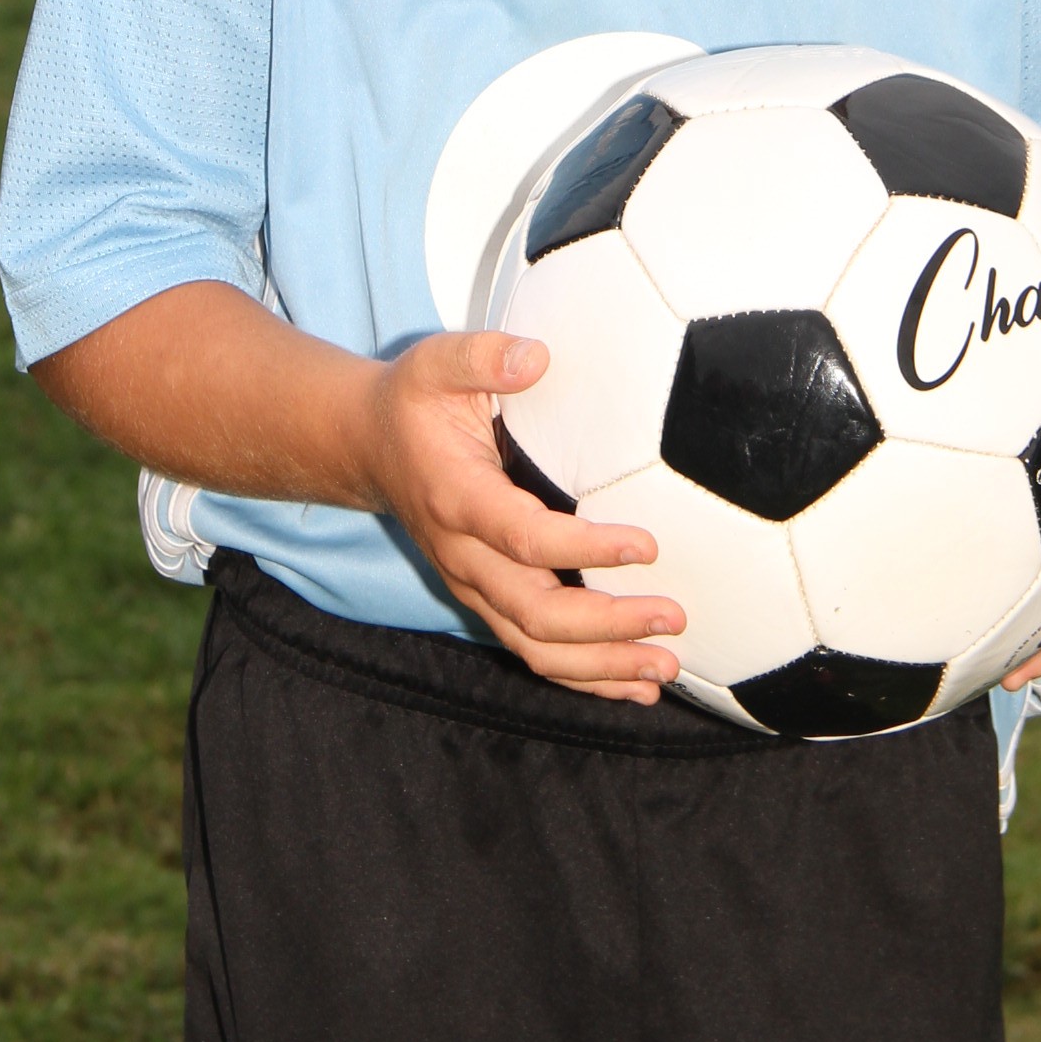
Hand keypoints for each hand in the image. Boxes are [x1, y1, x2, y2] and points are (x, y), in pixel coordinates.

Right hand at [361, 331, 687, 703]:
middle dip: (608, 624)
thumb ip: (482, 356)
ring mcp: (473, 585)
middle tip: (673, 617)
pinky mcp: (486, 598)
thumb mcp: (436, 362)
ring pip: (535, 646)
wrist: (367, 448)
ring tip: (664, 667)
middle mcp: (463, 556)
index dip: (585, 547)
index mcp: (458, 499)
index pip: (524, 537)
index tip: (647, 545)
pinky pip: (532, 650)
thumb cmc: (413, 404)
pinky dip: (584, 675)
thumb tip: (538, 358)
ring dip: (602, 665)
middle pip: (536, 613)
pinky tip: (633, 685)